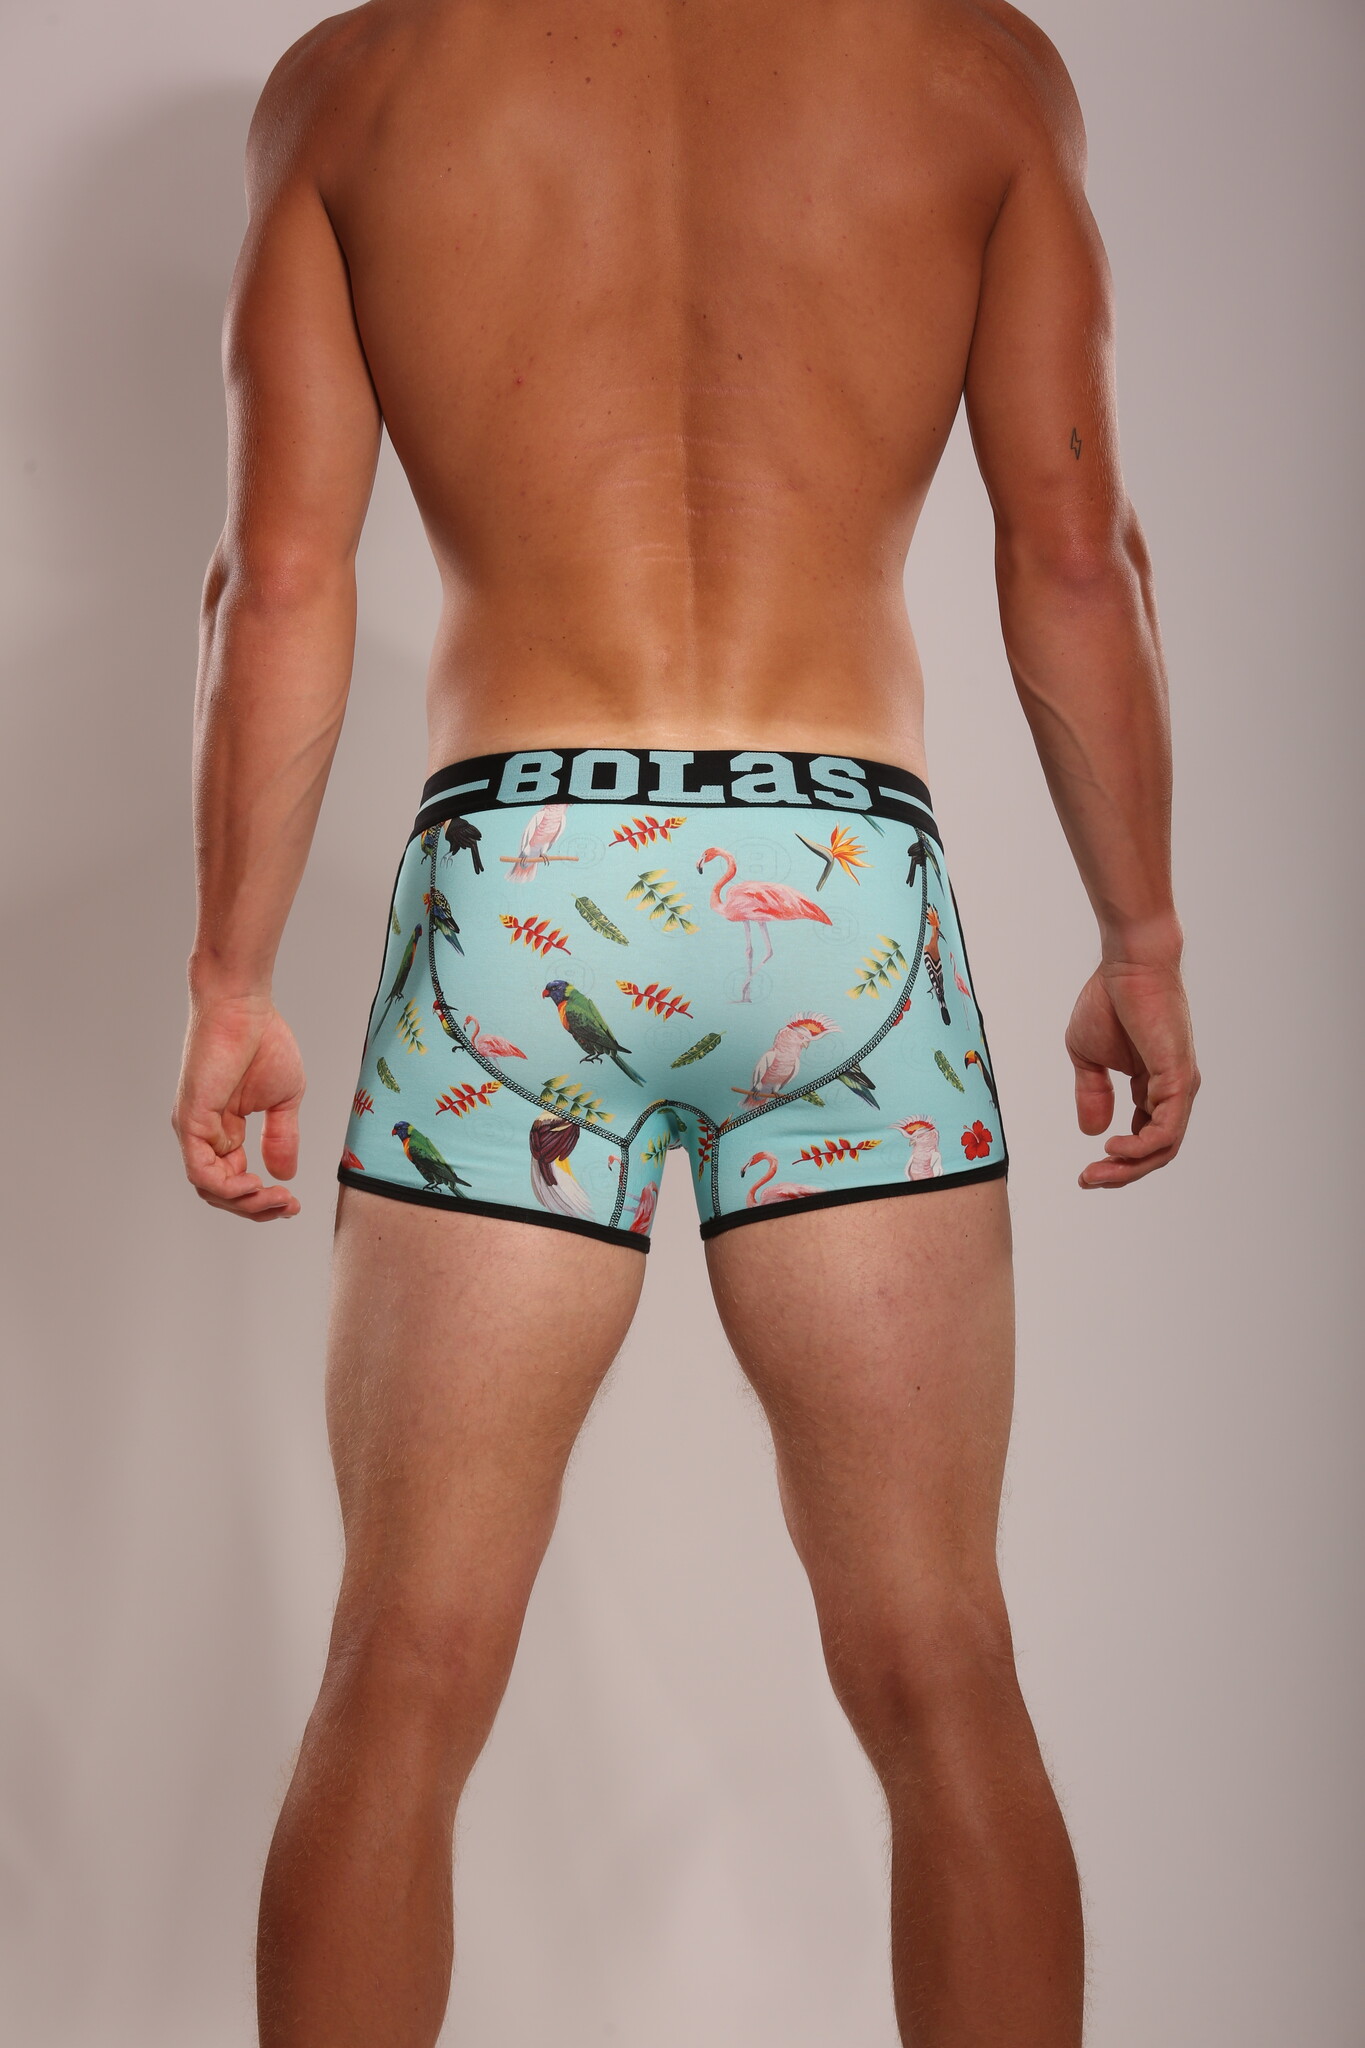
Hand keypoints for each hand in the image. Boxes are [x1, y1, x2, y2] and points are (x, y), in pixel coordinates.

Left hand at [172, 994, 305, 1218]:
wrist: (244, 1007)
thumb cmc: (262, 1041)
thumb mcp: (284, 1100)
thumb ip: (282, 1137)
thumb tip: (285, 1174)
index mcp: (224, 1130)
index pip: (235, 1180)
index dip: (263, 1199)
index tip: (294, 1201)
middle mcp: (204, 1134)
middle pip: (222, 1192)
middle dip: (257, 1207)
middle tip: (288, 1206)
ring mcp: (194, 1129)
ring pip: (210, 1188)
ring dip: (245, 1202)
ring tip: (276, 1198)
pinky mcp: (190, 1121)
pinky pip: (200, 1170)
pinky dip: (227, 1187)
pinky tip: (254, 1185)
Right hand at [1065, 958, 1198, 1187]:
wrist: (1128, 964)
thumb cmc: (1110, 999)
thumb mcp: (1088, 1057)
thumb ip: (1092, 1093)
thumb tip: (1091, 1131)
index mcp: (1154, 1086)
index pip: (1143, 1138)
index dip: (1115, 1160)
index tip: (1085, 1172)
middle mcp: (1174, 1091)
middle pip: (1155, 1152)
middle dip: (1121, 1173)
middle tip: (1089, 1181)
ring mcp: (1180, 1087)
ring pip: (1163, 1148)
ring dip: (1129, 1167)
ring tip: (1098, 1171)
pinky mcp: (1180, 1080)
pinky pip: (1166, 1129)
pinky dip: (1141, 1147)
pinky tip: (1113, 1147)